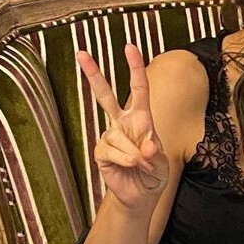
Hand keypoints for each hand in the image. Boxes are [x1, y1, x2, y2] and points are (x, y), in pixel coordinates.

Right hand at [77, 44, 169, 209]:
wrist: (142, 196)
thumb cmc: (153, 173)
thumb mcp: (162, 162)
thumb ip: (155, 152)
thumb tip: (145, 146)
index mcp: (142, 118)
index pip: (139, 89)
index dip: (135, 68)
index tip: (130, 47)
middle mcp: (122, 123)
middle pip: (105, 96)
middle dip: (93, 74)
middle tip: (81, 53)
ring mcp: (110, 137)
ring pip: (118, 136)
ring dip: (134, 154)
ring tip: (142, 165)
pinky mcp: (101, 152)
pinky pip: (111, 151)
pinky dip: (124, 160)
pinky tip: (130, 167)